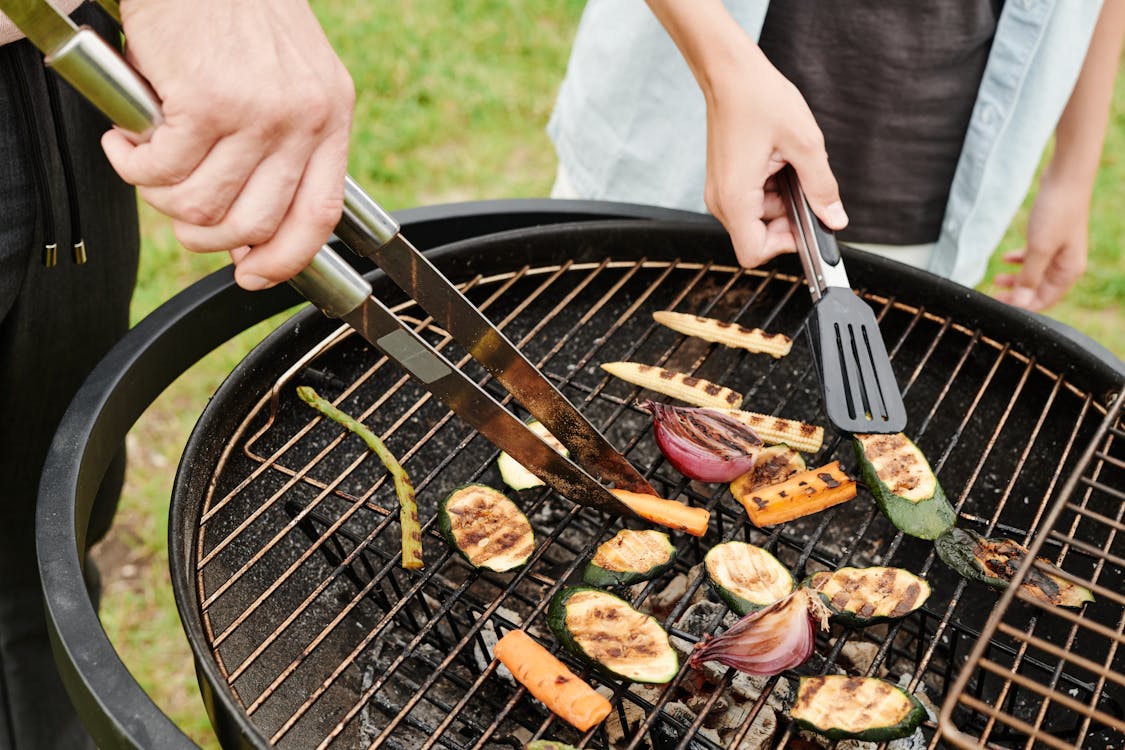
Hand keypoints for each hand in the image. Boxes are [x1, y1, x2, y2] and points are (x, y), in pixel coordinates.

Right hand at [102, 0, 354, 289]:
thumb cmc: (232, 9)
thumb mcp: (285, 77)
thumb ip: (279, 146)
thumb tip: (250, 229)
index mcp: (329, 115)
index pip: (319, 215)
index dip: (284, 259)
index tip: (252, 276)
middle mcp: (302, 118)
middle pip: (252, 223)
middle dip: (202, 232)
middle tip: (173, 204)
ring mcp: (258, 112)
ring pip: (201, 205)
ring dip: (159, 195)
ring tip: (145, 159)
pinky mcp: (206, 101)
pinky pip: (161, 170)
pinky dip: (130, 162)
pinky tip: (125, 136)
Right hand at [702, 46, 847, 267]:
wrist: (730, 73)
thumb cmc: (758, 99)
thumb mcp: (804, 144)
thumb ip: (822, 187)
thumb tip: (835, 219)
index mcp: (736, 197)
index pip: (754, 253)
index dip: (784, 246)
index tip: (806, 223)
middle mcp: (722, 201)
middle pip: (757, 238)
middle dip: (787, 219)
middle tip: (804, 186)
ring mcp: (721, 191)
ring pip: (757, 219)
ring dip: (780, 201)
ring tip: (789, 164)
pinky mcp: (724, 182)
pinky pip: (751, 202)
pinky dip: (770, 190)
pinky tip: (777, 162)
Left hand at [993, 171, 1090, 311]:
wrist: (1065, 179)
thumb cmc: (1056, 212)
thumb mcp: (1039, 249)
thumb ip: (1029, 277)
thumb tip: (1022, 302)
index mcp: (1069, 271)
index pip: (1045, 300)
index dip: (1023, 306)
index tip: (1001, 305)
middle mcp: (1066, 264)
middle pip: (1038, 289)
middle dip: (1017, 294)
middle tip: (994, 295)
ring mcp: (1059, 250)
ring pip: (1034, 273)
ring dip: (1016, 278)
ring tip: (995, 279)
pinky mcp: (1050, 238)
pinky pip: (1033, 257)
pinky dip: (1019, 260)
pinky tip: (1005, 259)